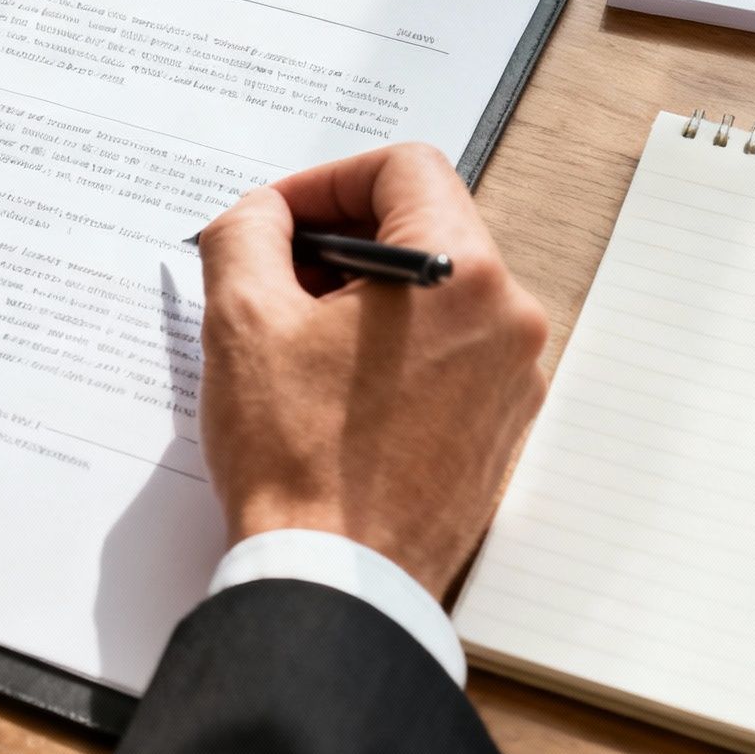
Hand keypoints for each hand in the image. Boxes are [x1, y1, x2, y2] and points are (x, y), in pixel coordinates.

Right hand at [195, 144, 548, 599]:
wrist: (336, 586)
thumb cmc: (297, 463)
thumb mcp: (241, 320)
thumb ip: (246, 233)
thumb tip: (262, 215)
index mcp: (461, 276)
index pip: (404, 168)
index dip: (326, 181)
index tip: (278, 222)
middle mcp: (508, 320)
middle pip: (424, 228)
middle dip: (338, 243)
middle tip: (272, 281)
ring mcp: (513, 381)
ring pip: (435, 296)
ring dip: (362, 299)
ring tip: (294, 345)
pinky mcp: (500, 432)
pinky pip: (447, 356)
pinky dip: (390, 351)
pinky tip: (329, 391)